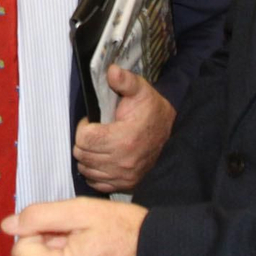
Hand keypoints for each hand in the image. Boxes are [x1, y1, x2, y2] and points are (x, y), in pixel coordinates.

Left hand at [73, 64, 175, 191]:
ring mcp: (124, 176)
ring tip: (98, 143)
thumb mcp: (141, 91)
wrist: (174, 134)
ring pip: (86, 169)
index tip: (93, 121)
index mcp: (123, 139)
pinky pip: (96, 182)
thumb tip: (111, 70)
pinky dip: (94, 171)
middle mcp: (122, 162)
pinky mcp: (126, 185)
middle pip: (82, 154)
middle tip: (95, 131)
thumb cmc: (152, 111)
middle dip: (84, 141)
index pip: (84, 139)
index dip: (84, 127)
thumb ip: (125, 81)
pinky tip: (102, 158)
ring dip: (87, 156)